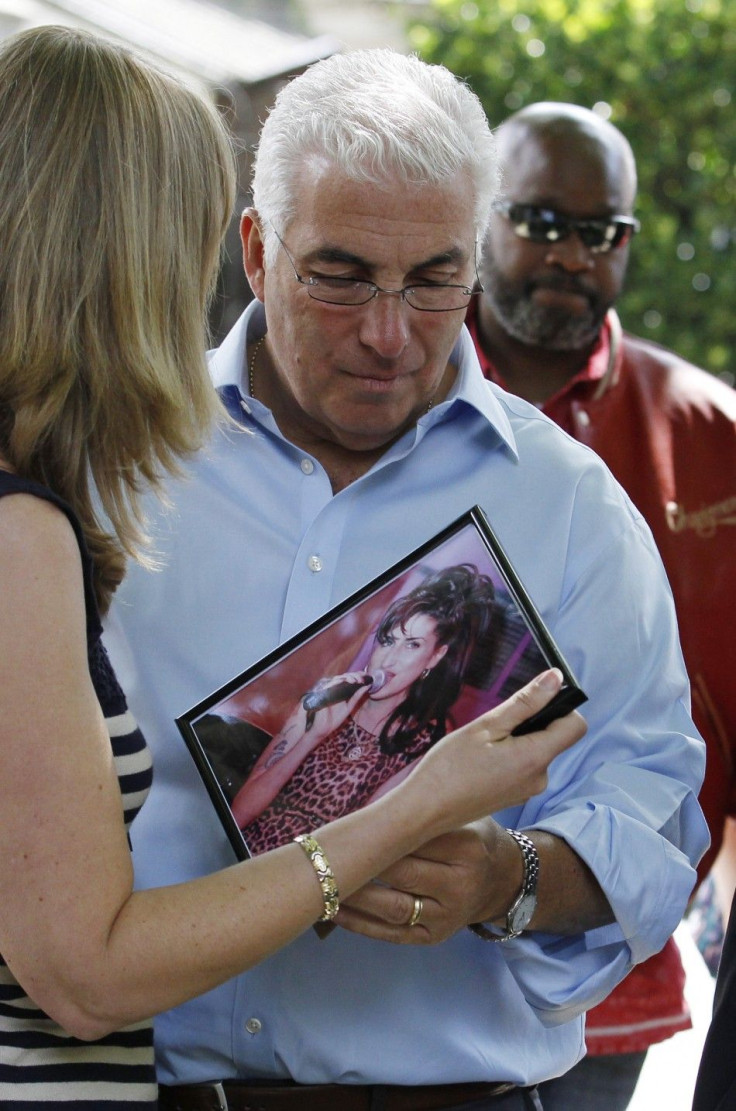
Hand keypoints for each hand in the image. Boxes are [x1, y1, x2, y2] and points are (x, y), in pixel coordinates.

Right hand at [299, 671, 373, 740]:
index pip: (350, 679)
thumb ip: (356, 697)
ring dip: (348, 677)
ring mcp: (329, 690)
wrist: (323, 728)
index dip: (358, 675)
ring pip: (339, 678)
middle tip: (362, 679)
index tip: (367, 677)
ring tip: (356, 680)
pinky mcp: (322, 692)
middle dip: (355, 675)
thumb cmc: (334, 718)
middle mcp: (335, 689)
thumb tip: (367, 686)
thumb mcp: (349, 707)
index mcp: (341, 692)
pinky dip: (339, 681)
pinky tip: (346, 681)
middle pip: (345, 676)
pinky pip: (330, 683)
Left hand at [336, 822, 506, 943]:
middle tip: (329, 851)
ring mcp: (447, 916)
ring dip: (355, 896)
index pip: (417, 839)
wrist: (502, 880)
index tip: (349, 825)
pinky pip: (391, 934)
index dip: (381, 833)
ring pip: (393, 907)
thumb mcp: (463, 817)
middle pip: (402, 873)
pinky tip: (332, 910)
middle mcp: (460, 884)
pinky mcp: (433, 937)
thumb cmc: (471, 837)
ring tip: (323, 882)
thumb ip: (428, 812)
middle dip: (364, 862)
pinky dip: (359, 924)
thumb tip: (371, 809)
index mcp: (468, 846)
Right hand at [402, 668, 584, 836]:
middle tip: (493, 727)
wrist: (425, 811)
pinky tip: (479, 762)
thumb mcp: (486, 726)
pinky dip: (508, 757)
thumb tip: (555, 678)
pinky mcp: (515, 796)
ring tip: (482, 746)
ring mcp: (527, 791)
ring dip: (516, 741)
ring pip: (535, 751)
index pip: (576, 726)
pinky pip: (522, 767)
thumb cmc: (449, 767)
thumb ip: (525, 702)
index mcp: (535, 758)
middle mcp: (540, 779)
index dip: (560, 707)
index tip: (532, 702)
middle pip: (554, 737)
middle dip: (530, 724)